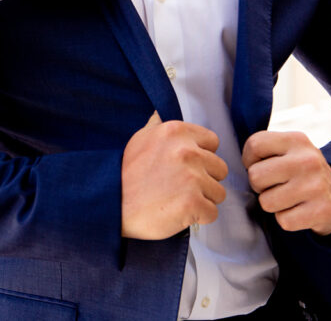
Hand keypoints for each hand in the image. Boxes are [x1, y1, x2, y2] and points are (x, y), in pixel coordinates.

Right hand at [121, 112, 227, 239]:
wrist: (111, 204)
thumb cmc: (126, 174)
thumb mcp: (139, 139)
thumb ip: (157, 126)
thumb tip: (159, 113)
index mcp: (176, 131)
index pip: (213, 142)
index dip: (202, 156)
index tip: (185, 166)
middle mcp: (186, 151)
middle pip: (220, 169)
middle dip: (204, 180)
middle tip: (180, 187)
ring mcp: (191, 178)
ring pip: (218, 193)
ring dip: (202, 200)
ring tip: (177, 200)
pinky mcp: (192, 203)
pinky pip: (212, 213)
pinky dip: (198, 217)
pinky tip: (178, 213)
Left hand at [242, 130, 330, 234]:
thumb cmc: (299, 172)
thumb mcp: (287, 150)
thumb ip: (263, 149)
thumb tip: (232, 164)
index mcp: (296, 140)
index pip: (254, 145)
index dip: (250, 160)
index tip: (262, 165)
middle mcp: (308, 160)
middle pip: (255, 176)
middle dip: (259, 185)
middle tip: (275, 185)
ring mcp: (317, 186)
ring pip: (266, 202)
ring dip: (272, 204)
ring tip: (287, 198)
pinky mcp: (322, 210)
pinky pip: (283, 221)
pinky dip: (286, 220)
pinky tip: (298, 211)